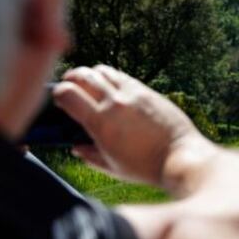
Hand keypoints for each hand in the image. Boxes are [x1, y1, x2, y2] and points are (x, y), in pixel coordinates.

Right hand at [53, 65, 210, 186]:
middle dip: (70, 79)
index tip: (58, 99)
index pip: (66, 94)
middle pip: (82, 76)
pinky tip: (109, 85)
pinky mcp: (147, 90)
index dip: (57, 94)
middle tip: (67, 86)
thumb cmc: (147, 167)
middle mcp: (114, 103)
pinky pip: (121, 75)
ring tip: (87, 83)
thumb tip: (75, 147)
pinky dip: (109, 76)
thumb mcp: (113, 167)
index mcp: (100, 123)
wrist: (181, 157)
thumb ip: (90, 155)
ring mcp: (132, 93)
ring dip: (89, 74)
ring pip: (101, 71)